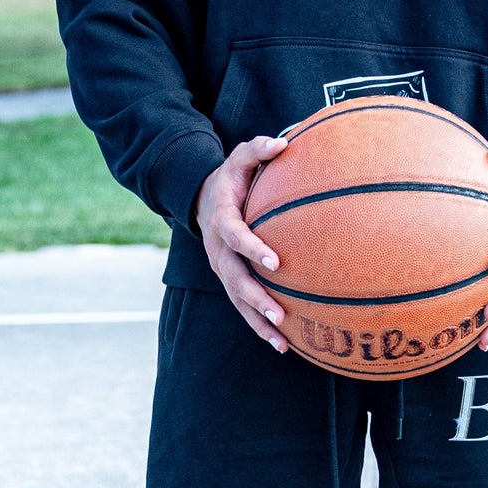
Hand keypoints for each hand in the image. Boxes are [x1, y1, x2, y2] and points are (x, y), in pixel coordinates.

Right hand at [194, 135, 290, 351]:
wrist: (203, 199)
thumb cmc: (232, 178)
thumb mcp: (239, 157)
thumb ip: (258, 148)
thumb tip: (283, 142)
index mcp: (222, 220)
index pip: (235, 236)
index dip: (252, 248)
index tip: (275, 261)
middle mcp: (218, 250)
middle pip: (235, 279)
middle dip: (256, 298)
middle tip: (279, 313)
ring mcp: (222, 269)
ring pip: (238, 301)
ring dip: (258, 322)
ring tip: (282, 341)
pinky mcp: (229, 281)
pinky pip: (243, 307)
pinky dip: (260, 326)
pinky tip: (283, 345)